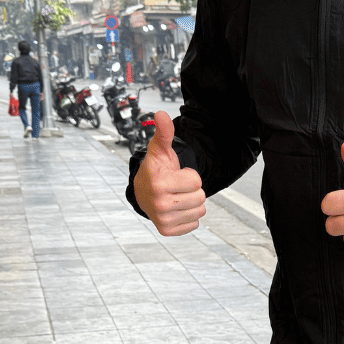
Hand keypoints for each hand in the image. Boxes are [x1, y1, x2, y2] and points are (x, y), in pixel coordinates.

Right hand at [132, 111, 205, 236]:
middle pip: (201, 196)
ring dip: (192, 203)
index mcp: (160, 184)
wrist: (142, 192)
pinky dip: (189, 216)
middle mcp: (160, 204)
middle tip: (177, 186)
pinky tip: (176, 209)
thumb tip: (161, 113)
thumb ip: (164, 132)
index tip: (176, 175)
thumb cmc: (156, 169)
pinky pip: (195, 224)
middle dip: (193, 189)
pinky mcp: (167, 231)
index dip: (190, 175)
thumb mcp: (160, 150)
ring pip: (200, 211)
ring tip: (177, 196)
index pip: (197, 180)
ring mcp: (163, 219)